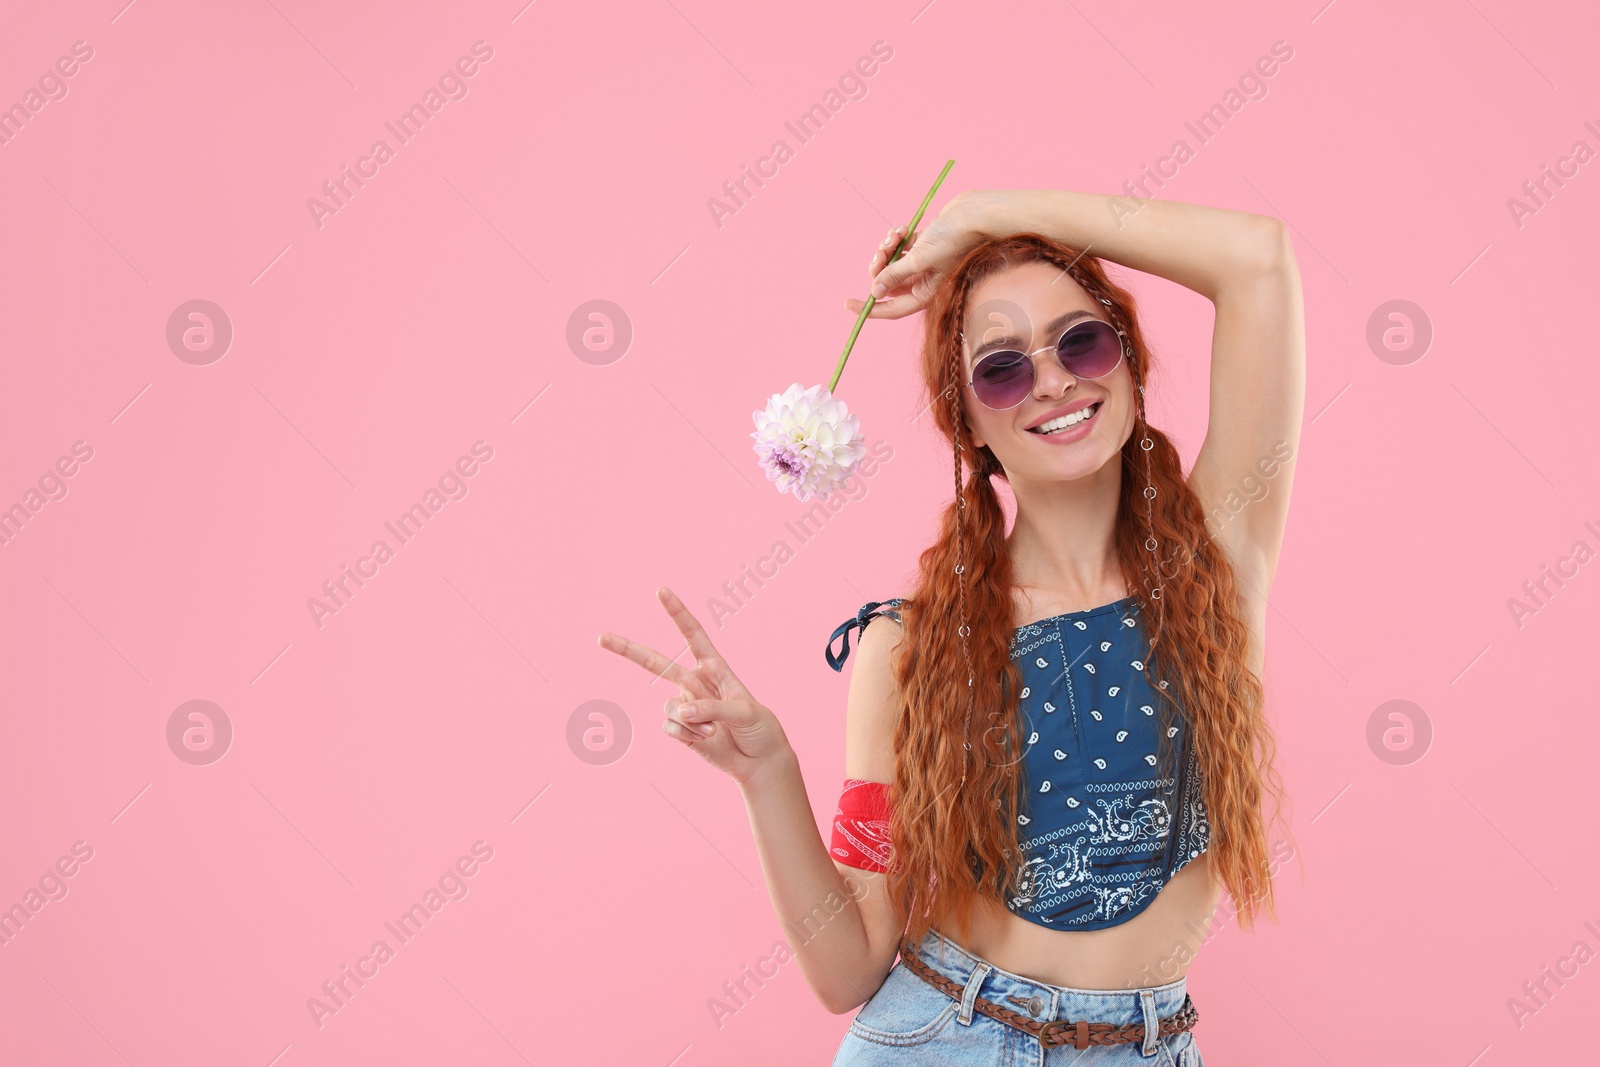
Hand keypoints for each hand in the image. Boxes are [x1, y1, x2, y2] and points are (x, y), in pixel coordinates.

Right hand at [597, 587, 791, 784]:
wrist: (759, 762)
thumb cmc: (759, 728)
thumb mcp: (744, 712)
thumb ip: (713, 708)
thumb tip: (682, 711)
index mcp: (714, 667)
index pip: (693, 635)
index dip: (677, 613)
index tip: (661, 591)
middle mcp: (695, 683)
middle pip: (657, 662)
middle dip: (629, 649)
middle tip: (602, 637)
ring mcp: (686, 706)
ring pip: (669, 706)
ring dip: (690, 720)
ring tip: (713, 730)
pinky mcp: (680, 729)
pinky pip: (670, 726)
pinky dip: (686, 734)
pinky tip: (705, 739)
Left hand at [844, 190, 1001, 319]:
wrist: (973, 214)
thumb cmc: (952, 239)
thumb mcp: (919, 260)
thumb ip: (895, 276)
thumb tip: (874, 292)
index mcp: (925, 293)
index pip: (892, 308)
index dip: (869, 308)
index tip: (848, 303)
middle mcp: (923, 281)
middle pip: (888, 282)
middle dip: (880, 266)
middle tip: (882, 252)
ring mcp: (922, 262)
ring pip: (891, 262)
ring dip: (887, 247)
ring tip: (895, 235)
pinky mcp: (922, 245)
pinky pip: (898, 246)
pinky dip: (895, 238)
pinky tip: (902, 228)